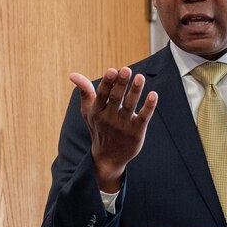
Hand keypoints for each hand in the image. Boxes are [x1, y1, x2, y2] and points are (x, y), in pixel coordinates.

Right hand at [69, 67, 157, 192]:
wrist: (108, 157)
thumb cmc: (99, 128)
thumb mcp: (88, 111)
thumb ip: (84, 91)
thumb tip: (72, 74)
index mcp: (97, 112)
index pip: (102, 95)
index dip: (107, 83)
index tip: (112, 70)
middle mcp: (109, 118)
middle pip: (116, 98)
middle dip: (121, 84)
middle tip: (126, 69)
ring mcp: (123, 125)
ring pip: (130, 106)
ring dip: (135, 91)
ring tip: (140, 77)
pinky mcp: (136, 131)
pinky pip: (143, 118)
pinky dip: (148, 107)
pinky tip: (153, 95)